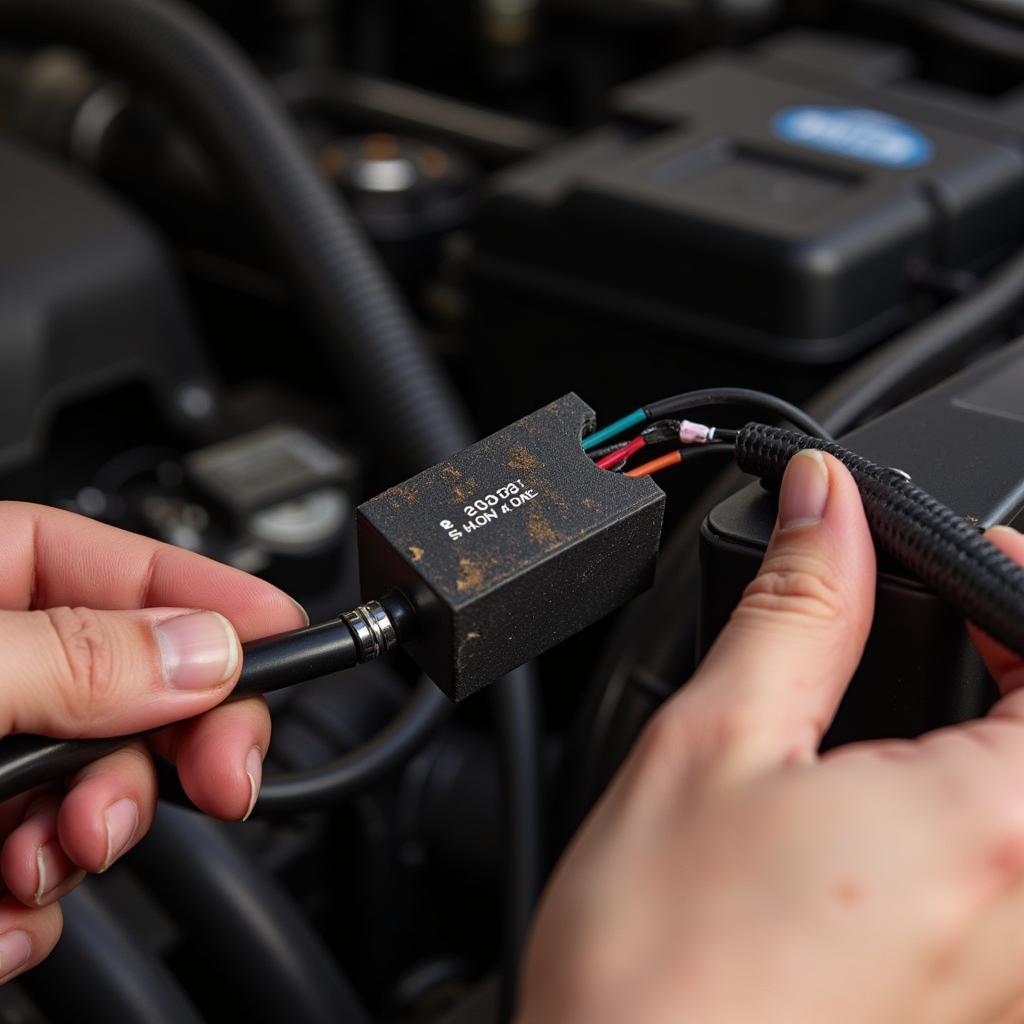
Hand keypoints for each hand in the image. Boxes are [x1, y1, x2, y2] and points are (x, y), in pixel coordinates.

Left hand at [0, 501, 305, 982]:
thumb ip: (73, 658)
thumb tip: (209, 650)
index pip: (119, 569)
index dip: (213, 598)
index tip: (290, 639)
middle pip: (132, 688)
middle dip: (169, 749)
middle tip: (219, 783)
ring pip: (94, 792)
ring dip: (89, 844)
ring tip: (36, 871)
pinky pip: (36, 876)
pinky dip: (29, 915)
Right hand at [520, 452, 1023, 1023]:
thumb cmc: (657, 968)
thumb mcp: (716, 743)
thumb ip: (796, 609)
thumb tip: (824, 508)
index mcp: (997, 828)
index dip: (1011, 578)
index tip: (942, 560)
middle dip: (1002, 655)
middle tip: (910, 627)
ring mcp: (1016, 978)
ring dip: (988, 732)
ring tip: (888, 718)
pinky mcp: (984, 1013)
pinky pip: (1012, 888)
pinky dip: (971, 814)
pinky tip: (882, 814)